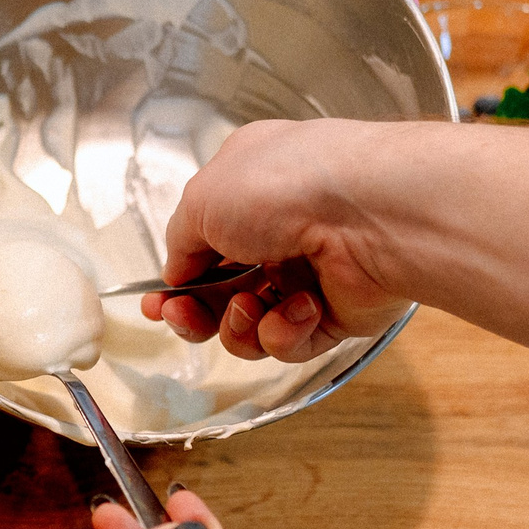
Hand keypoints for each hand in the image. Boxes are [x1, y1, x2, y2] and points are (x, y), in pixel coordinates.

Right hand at [143, 119, 416, 362]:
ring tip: (253, 304)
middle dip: (197, 313)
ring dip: (240, 323)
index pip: (205, 245)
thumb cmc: (288, 186)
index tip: (157, 304)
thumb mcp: (203, 199)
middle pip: (221, 295)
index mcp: (251, 189)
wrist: (370, 213)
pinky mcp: (336, 315)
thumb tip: (176, 273)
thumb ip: (179, 242)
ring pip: (250, 326)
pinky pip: (289, 342)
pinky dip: (285, 331)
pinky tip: (300, 307)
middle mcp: (281, 231)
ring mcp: (309, 275)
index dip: (178, 280)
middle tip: (183, 316)